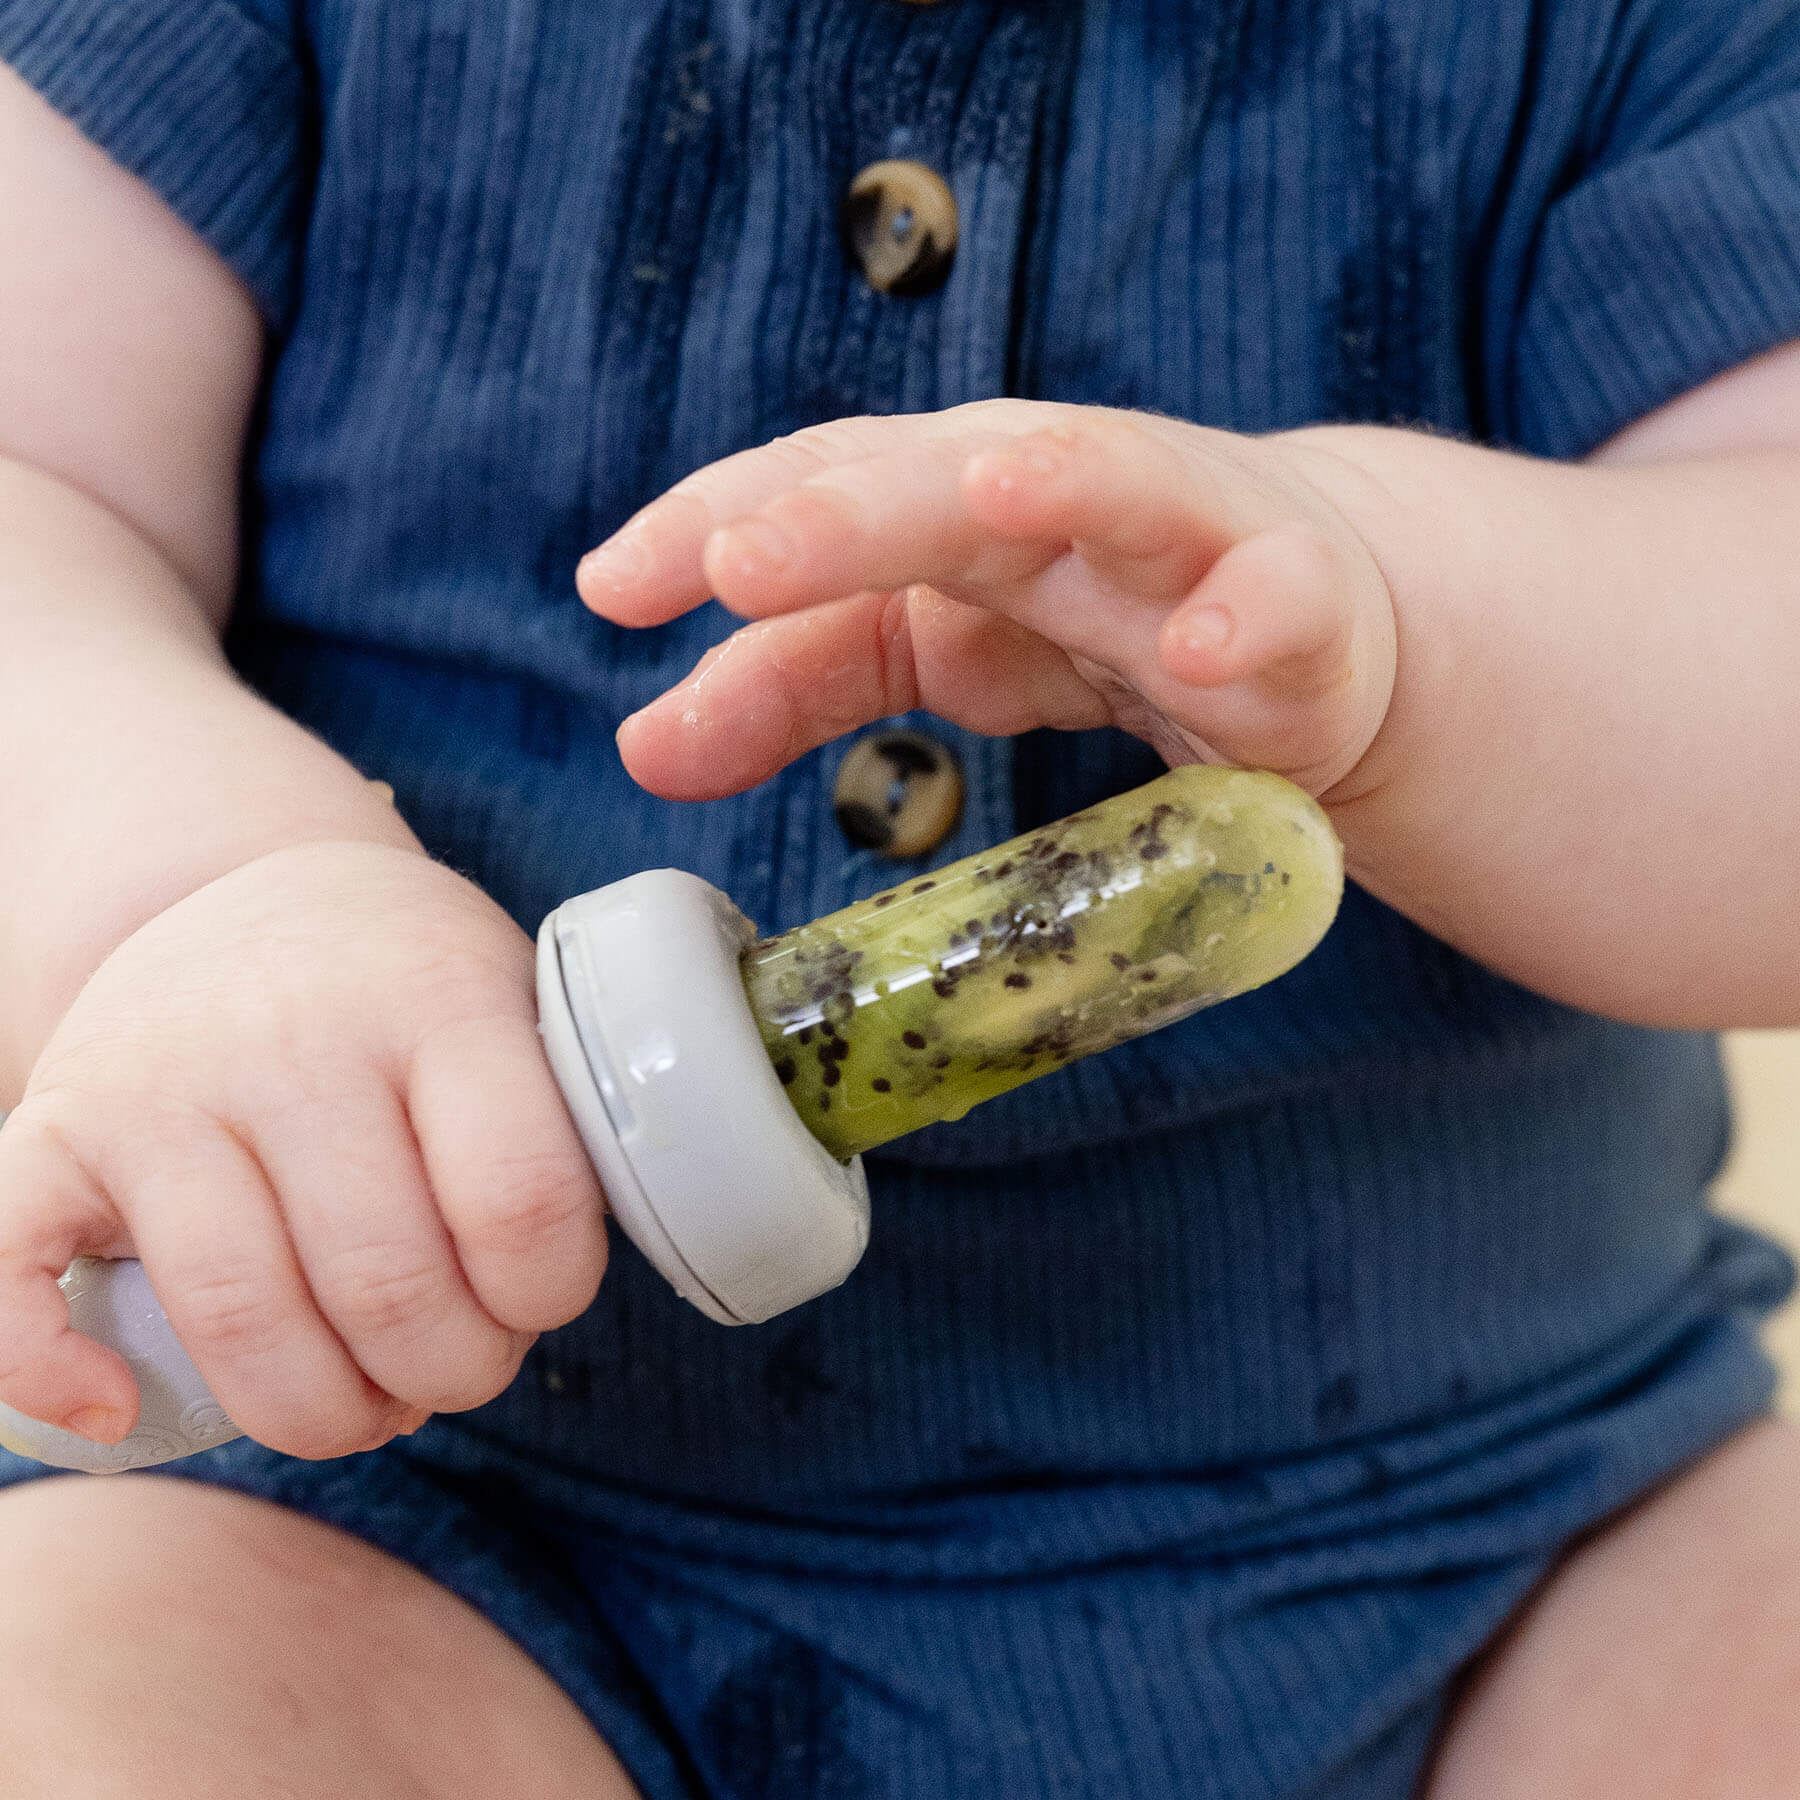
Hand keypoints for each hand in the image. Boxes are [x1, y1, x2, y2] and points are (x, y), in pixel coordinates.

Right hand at [0, 842, 606, 1456]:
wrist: (248, 885)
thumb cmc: (405, 985)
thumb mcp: (511, 1005)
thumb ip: (551, 1127)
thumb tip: (545, 1299)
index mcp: (437, 997)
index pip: (522, 1199)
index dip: (547, 1296)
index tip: (540, 1299)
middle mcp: (293, 1033)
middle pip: (388, 1286)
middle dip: (447, 1374)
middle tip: (459, 1364)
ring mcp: (162, 1078)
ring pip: (241, 1316)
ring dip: (322, 1414)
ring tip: (369, 1403)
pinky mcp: (57, 1122)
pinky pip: (13, 1267)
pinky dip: (49, 1370)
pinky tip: (120, 1406)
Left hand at [577, 401, 1398, 800]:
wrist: (1303, 612)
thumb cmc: (1090, 614)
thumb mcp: (931, 647)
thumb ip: (793, 682)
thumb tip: (642, 744)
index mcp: (944, 500)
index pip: (816, 488)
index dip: (714, 522)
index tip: (612, 588)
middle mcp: (1050, 494)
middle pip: (940, 477)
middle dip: (843, 512)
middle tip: (739, 561)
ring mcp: (1179, 542)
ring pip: (1122, 484)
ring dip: (1059, 481)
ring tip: (986, 493)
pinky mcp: (1299, 607)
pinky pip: (1280, 600)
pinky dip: (1245, 615)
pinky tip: (1197, 652)